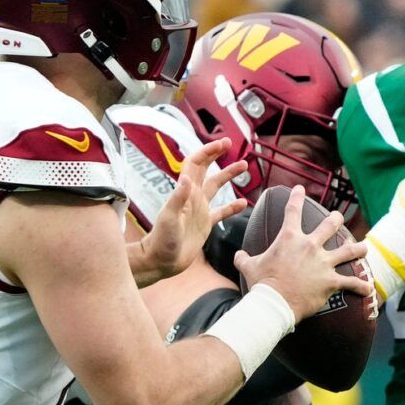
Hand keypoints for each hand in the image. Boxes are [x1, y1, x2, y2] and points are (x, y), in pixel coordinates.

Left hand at [130, 139, 248, 285]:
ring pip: (216, 186)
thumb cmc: (162, 241)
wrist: (161, 261)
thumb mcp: (169, 219)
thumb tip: (186, 178)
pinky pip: (221, 212)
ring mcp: (199, 210)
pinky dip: (232, 207)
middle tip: (231, 144)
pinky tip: (243, 203)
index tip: (222, 144)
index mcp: (185, 193)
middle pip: (206, 169)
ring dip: (228, 175)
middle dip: (216, 155)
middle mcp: (192, 198)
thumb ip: (177, 199)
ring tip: (244, 165)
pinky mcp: (204, 224)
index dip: (208, 152)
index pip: (196, 164)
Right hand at [233, 185, 371, 320]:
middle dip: (336, 219)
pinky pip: (350, 283)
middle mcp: (310, 246)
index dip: (297, 197)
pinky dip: (361, 286)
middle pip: (329, 225)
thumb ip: (244, 258)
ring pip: (348, 251)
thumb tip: (238, 255)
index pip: (293, 210)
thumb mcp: (248, 267)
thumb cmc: (261, 284)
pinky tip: (368, 288)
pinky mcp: (330, 281)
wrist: (274, 303)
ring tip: (364, 247)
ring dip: (358, 248)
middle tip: (338, 217)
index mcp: (290, 238)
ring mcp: (323, 263)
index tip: (300, 189)